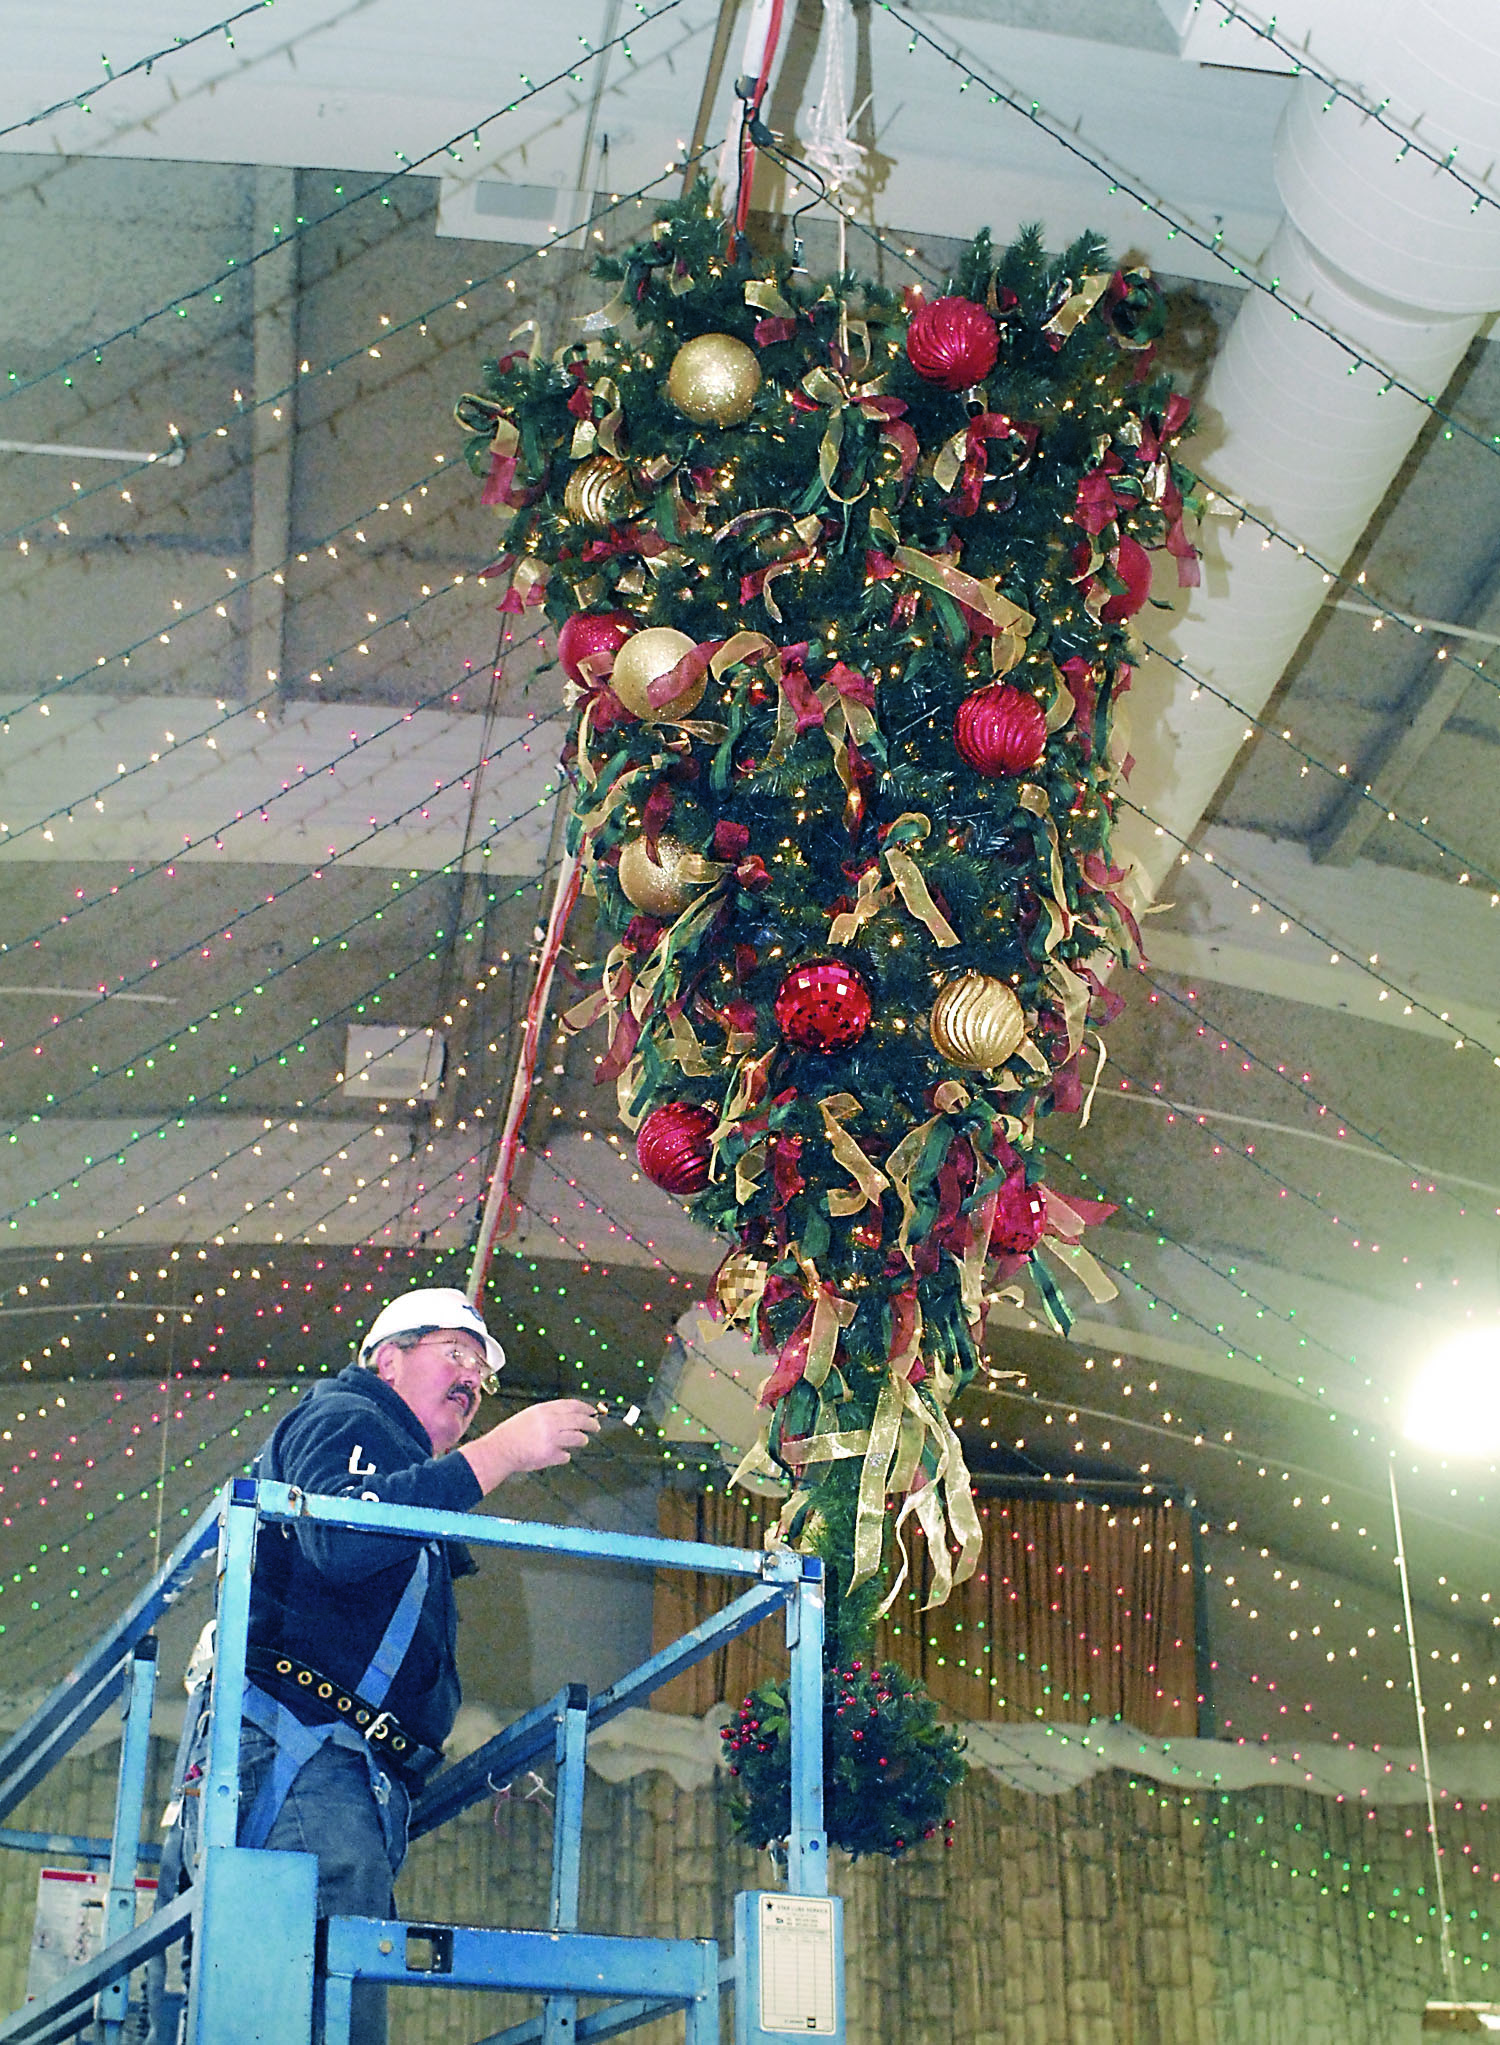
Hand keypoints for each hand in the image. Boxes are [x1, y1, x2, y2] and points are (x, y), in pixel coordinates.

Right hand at [459, 1398, 600, 1494]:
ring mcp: (551, 1438)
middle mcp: (550, 1422)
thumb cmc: (513, 1433)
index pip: (572, 1405)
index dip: (585, 1408)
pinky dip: (565, 1455)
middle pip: (579, 1420)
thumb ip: (549, 1415)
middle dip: (590, 1424)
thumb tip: (569, 1417)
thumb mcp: (531, 1415)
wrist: (501, 1449)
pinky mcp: (550, 1454)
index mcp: (545, 1410)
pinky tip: (562, 1455)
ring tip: (583, 1441)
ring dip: (582, 1440)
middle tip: (596, 1427)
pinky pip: (565, 1455)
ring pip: (577, 1438)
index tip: (592, 1411)